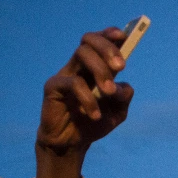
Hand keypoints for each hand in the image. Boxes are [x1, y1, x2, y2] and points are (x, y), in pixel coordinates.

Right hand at [35, 27, 134, 177]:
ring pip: (81, 54)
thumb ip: (124, 97)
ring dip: (100, 71)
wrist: (72, 143)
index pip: (100, 41)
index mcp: (96, 67)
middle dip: (107, 49)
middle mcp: (79, 66)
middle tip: (121, 66)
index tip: (124, 36)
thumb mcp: (118, 113)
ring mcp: (66, 74)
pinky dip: (88, 98)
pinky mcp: (53, 87)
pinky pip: (72, 83)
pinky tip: (95, 115)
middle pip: (89, 40)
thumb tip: (123, 86)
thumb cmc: (94, 123)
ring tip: (108, 93)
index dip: (110, 34)